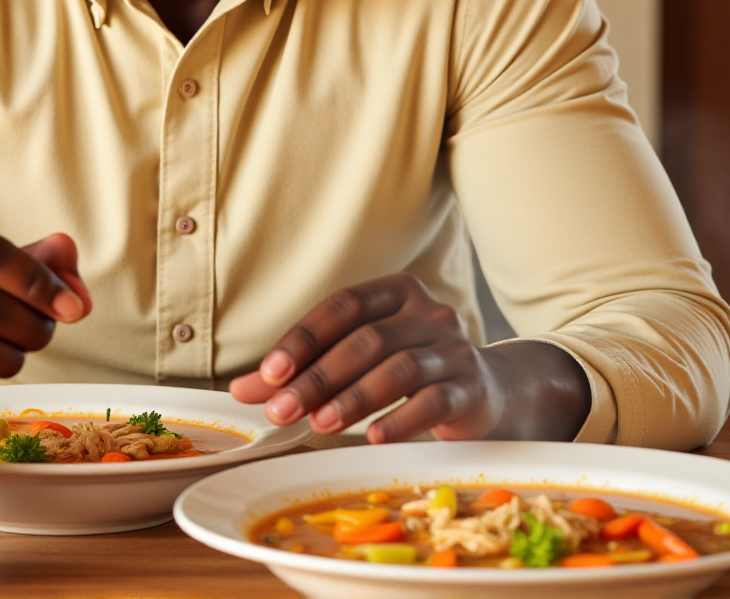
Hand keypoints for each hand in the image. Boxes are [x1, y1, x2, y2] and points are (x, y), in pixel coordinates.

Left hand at [229, 273, 505, 443]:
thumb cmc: (409, 369)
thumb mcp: (356, 360)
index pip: (342, 306)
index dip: (304, 338)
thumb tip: (241, 390)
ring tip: (319, 425)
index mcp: (395, 292)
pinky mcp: (471, 387)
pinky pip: (434, 401)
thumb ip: (303, 370)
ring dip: (353, 398)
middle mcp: (428, 311)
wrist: (488, 391)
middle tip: (281, 410)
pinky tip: (372, 438)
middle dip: (318, 377)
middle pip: (365, 340)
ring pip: (398, 368)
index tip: (269, 373)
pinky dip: (400, 420)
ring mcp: (454, 347)